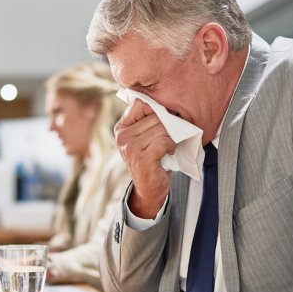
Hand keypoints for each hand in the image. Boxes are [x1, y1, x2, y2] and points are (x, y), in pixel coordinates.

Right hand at [115, 99, 175, 218]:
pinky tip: (169, 151)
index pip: (139, 103)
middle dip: (168, 124)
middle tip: (171, 135)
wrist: (149, 189)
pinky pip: (164, 141)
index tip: (164, 116)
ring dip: (171, 137)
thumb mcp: (144, 138)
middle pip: (154, 116)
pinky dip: (171, 145)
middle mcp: (122, 137)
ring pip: (161, 128)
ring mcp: (130, 148)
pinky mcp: (142, 158)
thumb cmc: (151, 159)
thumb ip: (147, 121)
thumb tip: (166, 103)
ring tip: (168, 145)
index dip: (156, 107)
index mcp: (121, 128)